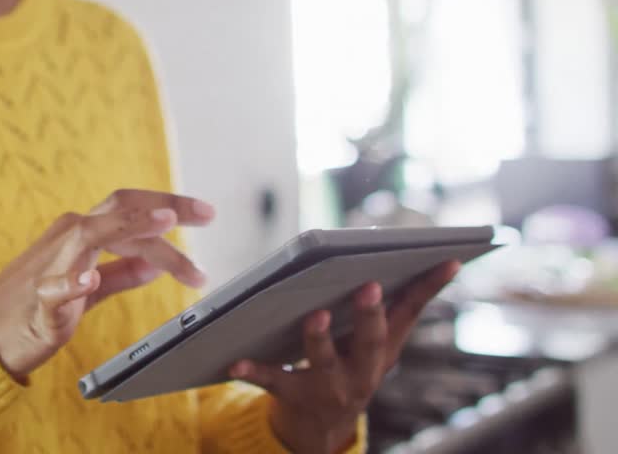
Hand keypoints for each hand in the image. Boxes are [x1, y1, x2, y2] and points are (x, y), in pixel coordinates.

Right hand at [0, 189, 214, 380]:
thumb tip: (155, 265)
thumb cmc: (32, 309)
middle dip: (164, 208)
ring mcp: (50, 265)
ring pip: (93, 234)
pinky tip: (89, 280)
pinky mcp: (38, 301)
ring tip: (165, 226)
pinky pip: (54, 287)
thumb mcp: (86, 288)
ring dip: (132, 229)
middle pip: (120, 209)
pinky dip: (72, 281)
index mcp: (80, 234)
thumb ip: (119, 274)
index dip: (169, 206)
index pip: (130, 208)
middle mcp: (67, 238)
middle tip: (206, 215)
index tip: (206, 213)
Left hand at [230, 261, 461, 453]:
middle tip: (369, 286)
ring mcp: (330, 387)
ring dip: (321, 338)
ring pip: (325, 361)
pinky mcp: (294, 397)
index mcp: (383, 350)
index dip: (431, 286)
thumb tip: (401, 254)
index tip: (447, 259)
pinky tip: (235, 361)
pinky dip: (253, 371)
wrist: (320, 427)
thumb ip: (385, 308)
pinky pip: (272, 381)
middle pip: (370, 341)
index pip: (412, 312)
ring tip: (314, 316)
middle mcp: (363, 372)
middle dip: (370, 314)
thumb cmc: (346, 366)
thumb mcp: (372, 345)